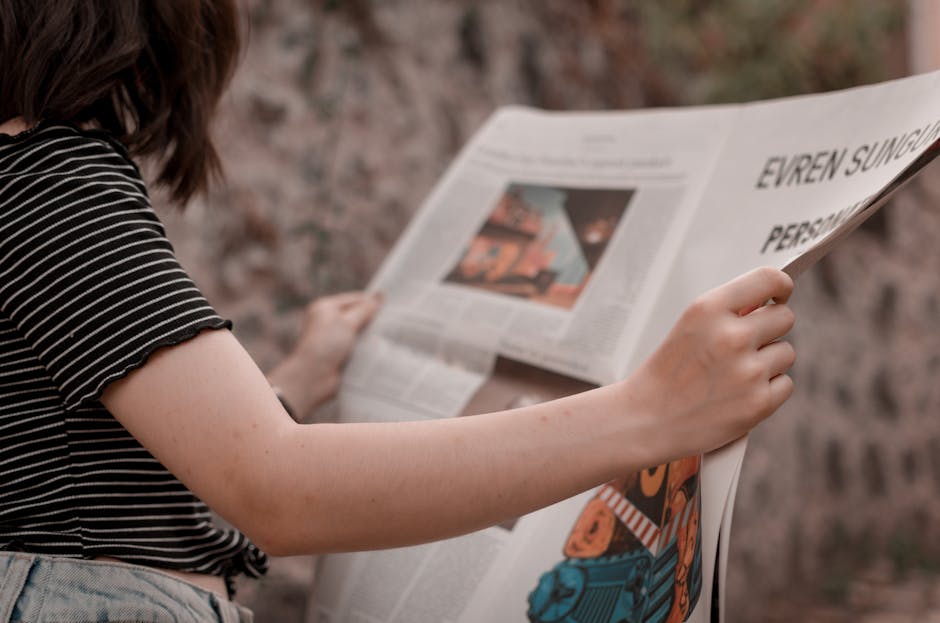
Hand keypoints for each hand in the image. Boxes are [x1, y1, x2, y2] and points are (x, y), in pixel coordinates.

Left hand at [268, 291, 381, 419]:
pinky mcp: (341, 355)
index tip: (392, 304)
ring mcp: (335, 339)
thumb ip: (365, 309)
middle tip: (395, 319)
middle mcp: (328, 322)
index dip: (372, 301)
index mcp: (325, 308)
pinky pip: (359, 347)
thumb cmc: (326, 344)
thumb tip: (380, 296)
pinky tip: (382, 347)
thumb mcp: (347, 321)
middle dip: (373, 318)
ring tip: (392, 333)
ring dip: (371, 334)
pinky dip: (368, 347)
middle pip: (357, 315)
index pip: (354, 299)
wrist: (313, 377)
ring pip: (359, 332)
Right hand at [620, 267, 794, 462]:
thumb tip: (769, 303)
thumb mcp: (688, 327)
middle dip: (771, 329)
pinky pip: (785, 384)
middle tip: (748, 343)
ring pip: (786, 352)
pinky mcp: (758, 403)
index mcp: (708, 310)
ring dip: (768, 361)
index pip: (768, 279)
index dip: (781, 286)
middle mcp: (731, 336)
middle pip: (785, 317)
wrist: (646, 420)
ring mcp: (747, 371)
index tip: (780, 294)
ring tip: (735, 374)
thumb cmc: (666, 374)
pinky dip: (768, 390)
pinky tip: (739, 394)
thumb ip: (728, 312)